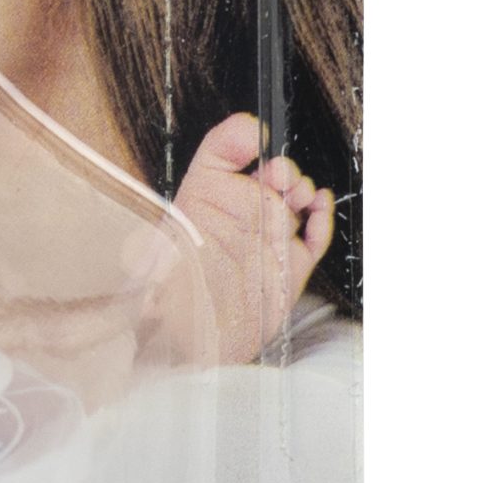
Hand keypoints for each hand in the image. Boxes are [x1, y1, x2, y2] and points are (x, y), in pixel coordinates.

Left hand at [172, 111, 336, 362]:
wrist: (193, 346)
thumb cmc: (168, 297)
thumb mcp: (159, 251)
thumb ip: (165, 227)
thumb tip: (181, 199)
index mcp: (204, 198)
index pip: (223, 153)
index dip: (241, 138)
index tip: (254, 136)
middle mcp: (238, 213)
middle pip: (269, 172)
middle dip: (281, 167)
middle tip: (279, 177)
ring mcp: (267, 237)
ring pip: (295, 197)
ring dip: (302, 187)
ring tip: (297, 193)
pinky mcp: (291, 264)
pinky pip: (314, 234)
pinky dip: (322, 218)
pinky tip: (315, 208)